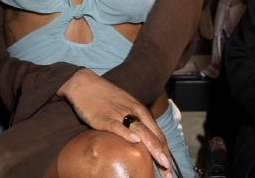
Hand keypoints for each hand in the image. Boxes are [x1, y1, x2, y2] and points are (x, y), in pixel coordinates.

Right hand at [57, 69, 172, 176]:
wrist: (85, 85)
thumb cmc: (106, 98)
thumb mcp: (125, 109)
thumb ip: (135, 124)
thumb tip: (143, 144)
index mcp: (140, 112)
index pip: (158, 134)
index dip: (165, 151)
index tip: (169, 166)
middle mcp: (133, 113)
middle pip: (153, 135)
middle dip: (163, 155)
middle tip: (169, 172)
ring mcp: (119, 115)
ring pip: (141, 132)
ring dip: (153, 149)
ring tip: (161, 162)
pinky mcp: (103, 118)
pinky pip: (117, 127)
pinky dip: (127, 134)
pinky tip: (135, 142)